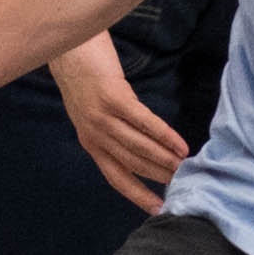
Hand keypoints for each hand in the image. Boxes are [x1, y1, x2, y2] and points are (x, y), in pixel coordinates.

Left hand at [57, 38, 190, 211]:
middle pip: (132, 163)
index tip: (159, 208)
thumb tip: (142, 146)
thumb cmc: (84, 75)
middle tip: (185, 185)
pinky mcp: (113, 97)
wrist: (67, 45)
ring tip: (187, 169)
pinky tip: (180, 145)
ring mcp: (102, 117)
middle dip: (160, 176)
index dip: (138, 195)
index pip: (116, 176)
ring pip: (139, 147)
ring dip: (165, 160)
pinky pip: (144, 122)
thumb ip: (111, 129)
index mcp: (90, 141)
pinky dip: (164, 136)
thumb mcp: (92, 110)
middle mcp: (94, 134)